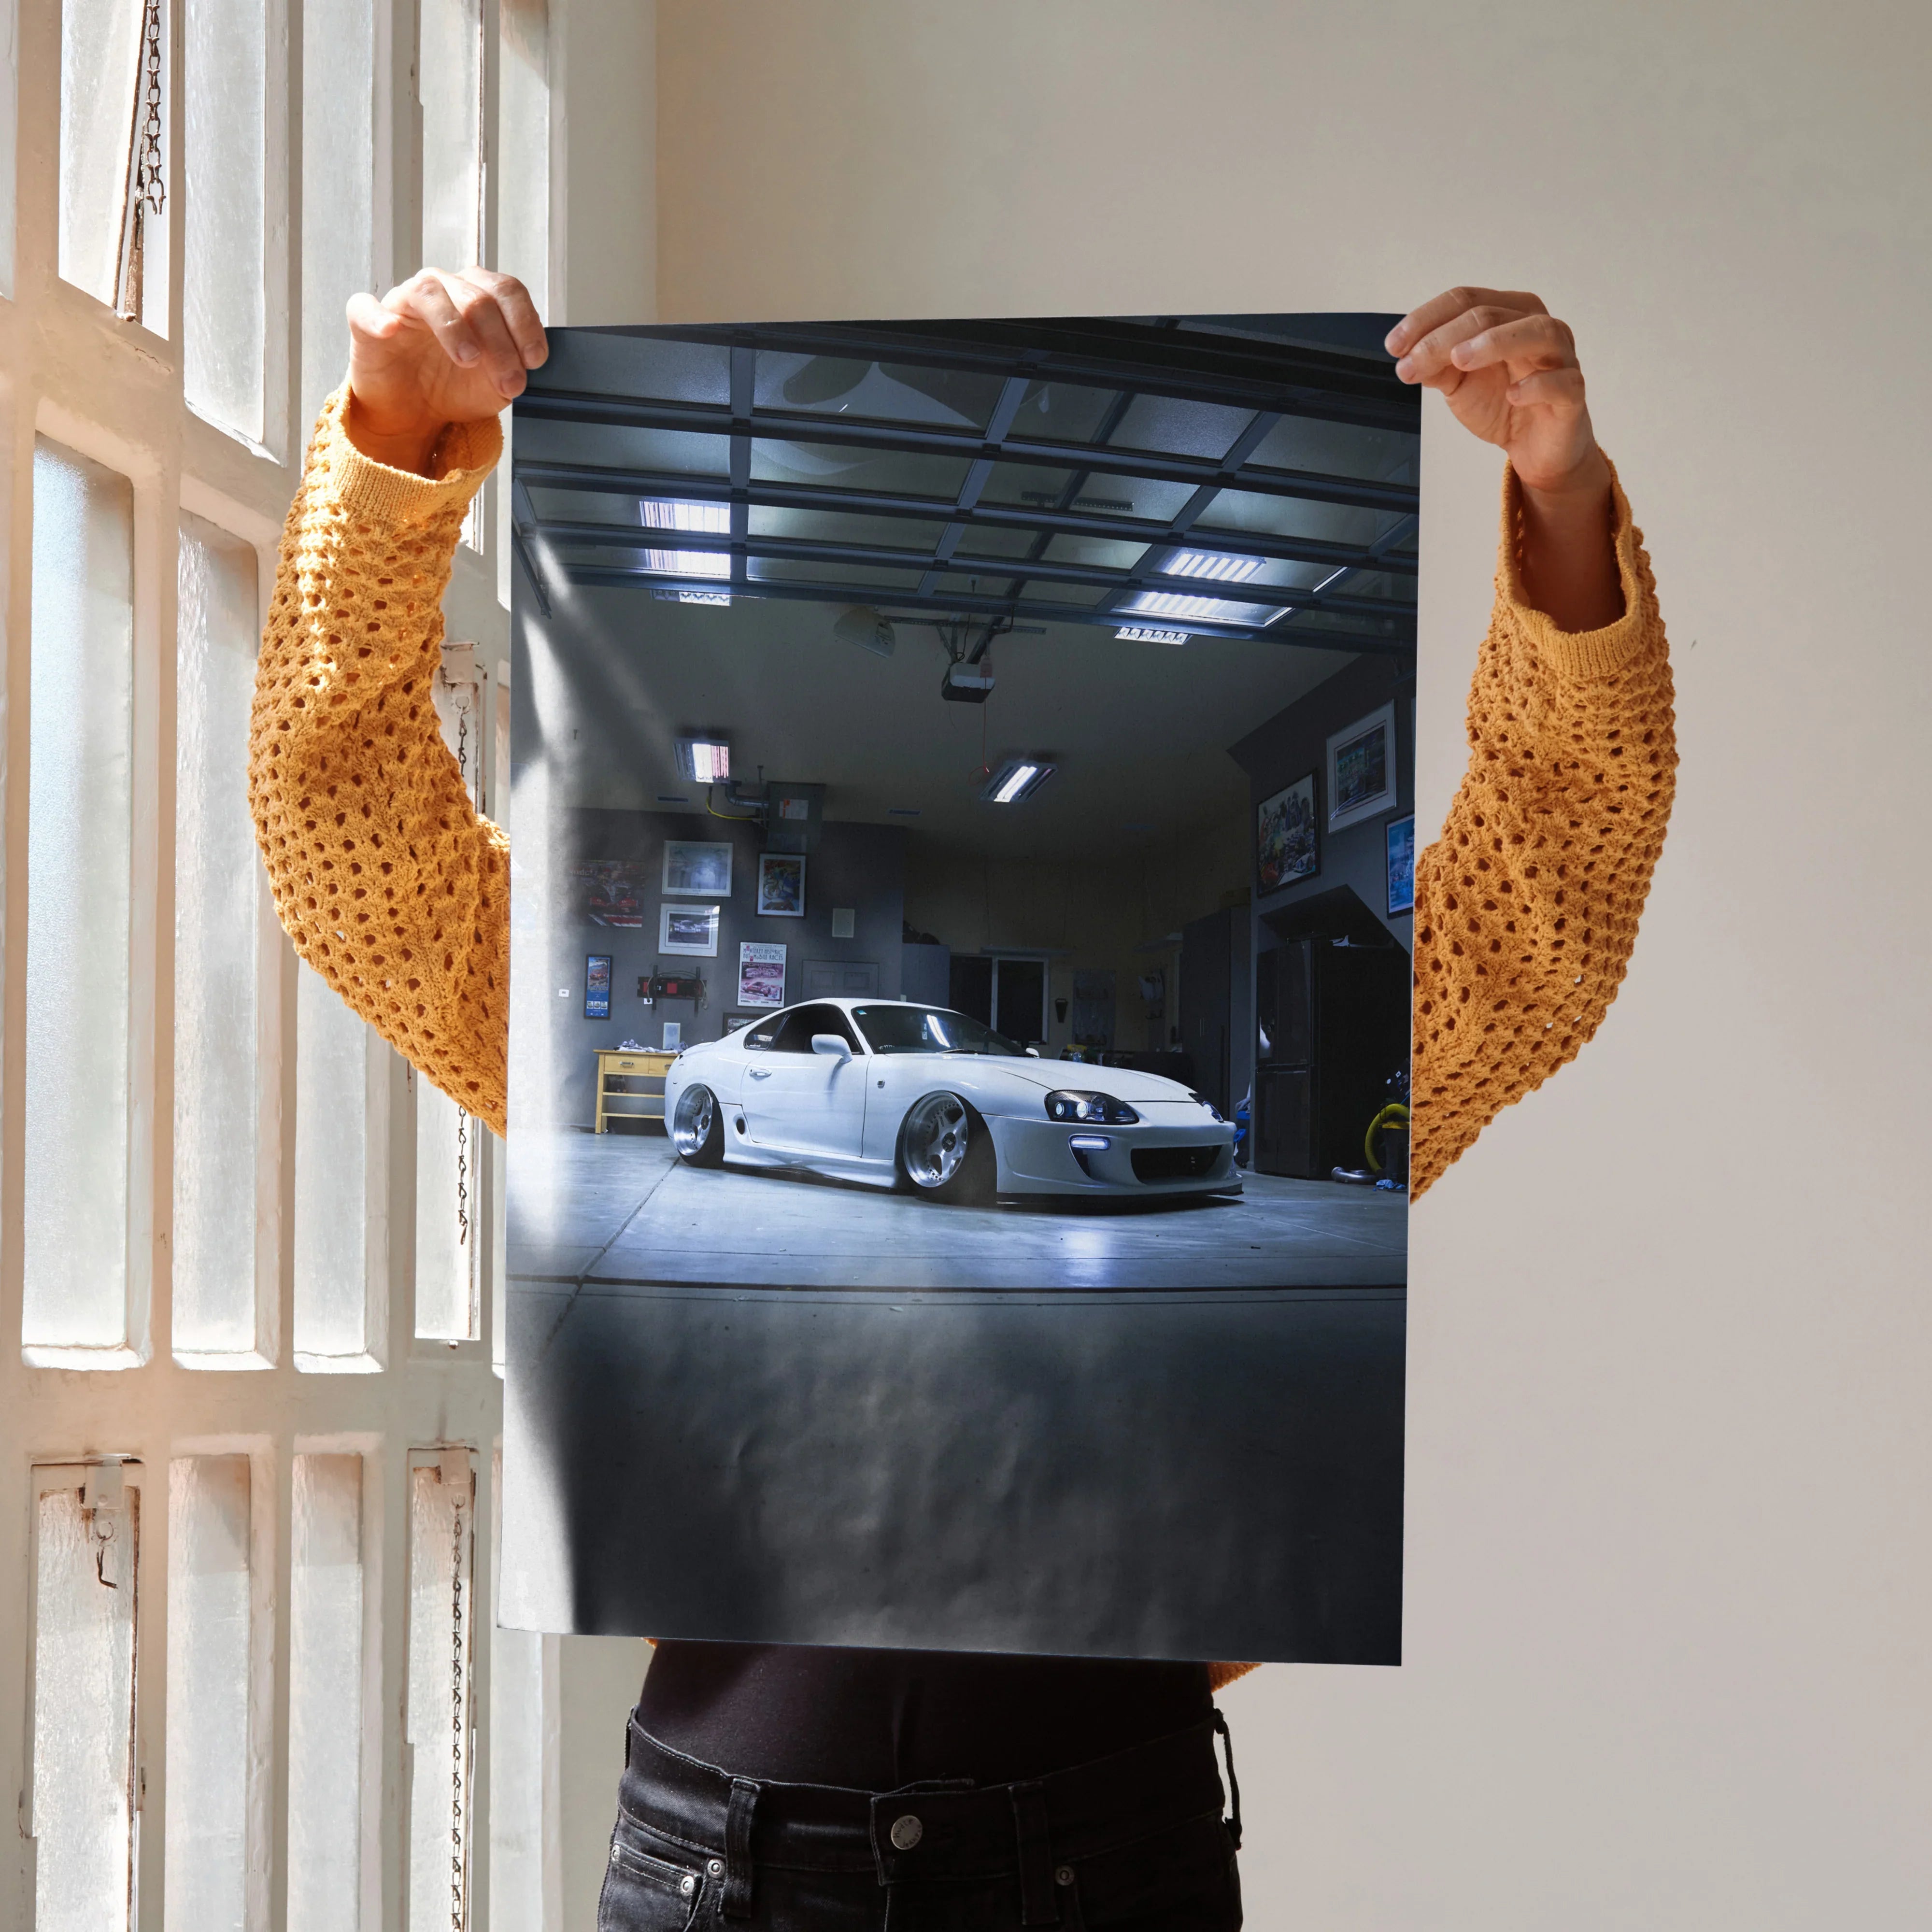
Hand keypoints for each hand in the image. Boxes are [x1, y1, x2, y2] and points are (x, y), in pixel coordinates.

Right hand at [344, 268, 547, 474]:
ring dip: (454, 327)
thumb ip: (513, 367)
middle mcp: (443, 289)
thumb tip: (525, 362)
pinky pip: (366, 307)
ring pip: (430, 292)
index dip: (525, 323)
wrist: (414, 413)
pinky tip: (391, 330)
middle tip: (509, 381)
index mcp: (478, 296)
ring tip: (468, 360)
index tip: (535, 360)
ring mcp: (404, 301)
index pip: (507, 291)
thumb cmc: (454, 387)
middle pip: (477, 297)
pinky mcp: (367, 321)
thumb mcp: (496, 384)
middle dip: (500, 343)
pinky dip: (378, 316)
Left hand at [1388, 287, 1621, 629]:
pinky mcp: (1572, 393)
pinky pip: (1562, 382)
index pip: (1466, 300)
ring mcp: (1560, 358)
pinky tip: (1513, 394)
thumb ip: (1436, 365)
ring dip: (1494, 342)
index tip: (1394, 345)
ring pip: (1536, 332)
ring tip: (1459, 360)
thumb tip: (1407, 355)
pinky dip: (1537, 384)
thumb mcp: (1458, 383)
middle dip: (1444, 337)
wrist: (1534, 448)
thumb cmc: (1502, 403)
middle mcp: (1537, 327)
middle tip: (1413, 361)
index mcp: (1509, 314)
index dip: (1426, 319)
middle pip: (1491, 314)